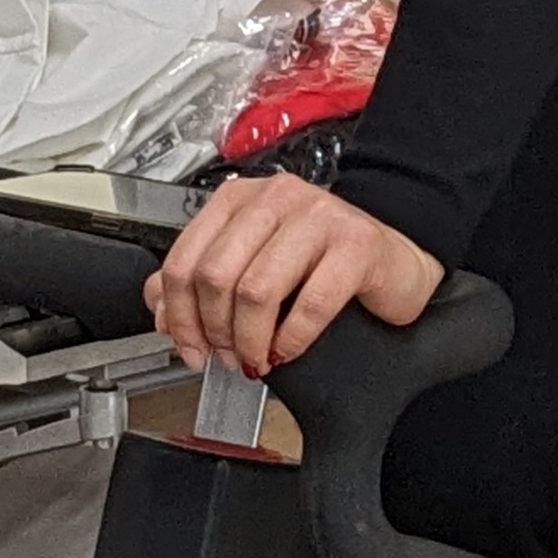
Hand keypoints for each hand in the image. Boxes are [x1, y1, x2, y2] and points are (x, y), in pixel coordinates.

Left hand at [143, 174, 441, 381]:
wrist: (396, 256)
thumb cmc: (325, 261)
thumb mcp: (255, 263)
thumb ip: (202, 281)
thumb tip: (162, 312)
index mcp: (240, 200)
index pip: (184, 259)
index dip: (179, 314)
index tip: (188, 347)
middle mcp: (276, 200)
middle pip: (215, 275)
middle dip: (215, 330)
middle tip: (227, 356)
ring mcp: (319, 217)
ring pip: (256, 290)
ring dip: (250, 339)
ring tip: (258, 358)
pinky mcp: (357, 244)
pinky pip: (310, 303)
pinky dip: (292, 339)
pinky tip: (288, 350)